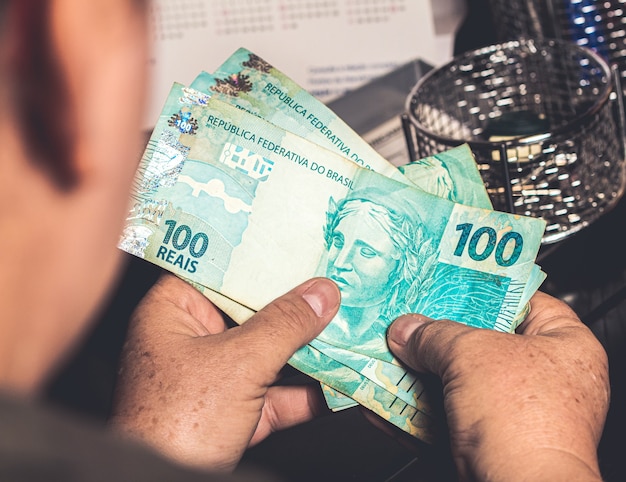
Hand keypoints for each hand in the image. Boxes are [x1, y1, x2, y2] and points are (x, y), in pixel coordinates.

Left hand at [110, 274, 339, 470]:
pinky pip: (278, 393)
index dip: (257, 254)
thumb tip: (323, 293)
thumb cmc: (178, 420)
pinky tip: (345, 377)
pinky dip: (310, 390)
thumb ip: (285, 324)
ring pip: (269, 353)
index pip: (216, 268)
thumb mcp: (239, 362)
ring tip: (350, 323)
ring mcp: (216, 378)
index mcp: (173, 313)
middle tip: (334, 277)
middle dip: (294, 302)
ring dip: (310, 347)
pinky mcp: (236, 412)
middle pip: (251, 312)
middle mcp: (193, 340)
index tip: (296, 240)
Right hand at [387, 292, 608, 481]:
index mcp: (567, 346)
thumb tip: (405, 330)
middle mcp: (548, 381)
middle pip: (483, 343)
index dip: (482, 287)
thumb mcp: (471, 354)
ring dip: (419, 374)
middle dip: (438, 335)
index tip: (447, 281)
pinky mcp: (492, 447)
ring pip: (459, 384)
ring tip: (388, 357)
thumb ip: (434, 334)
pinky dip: (417, 412)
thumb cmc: (520, 418)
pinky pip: (448, 419)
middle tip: (409, 318)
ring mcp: (518, 417)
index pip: (523, 299)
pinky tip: (384, 404)